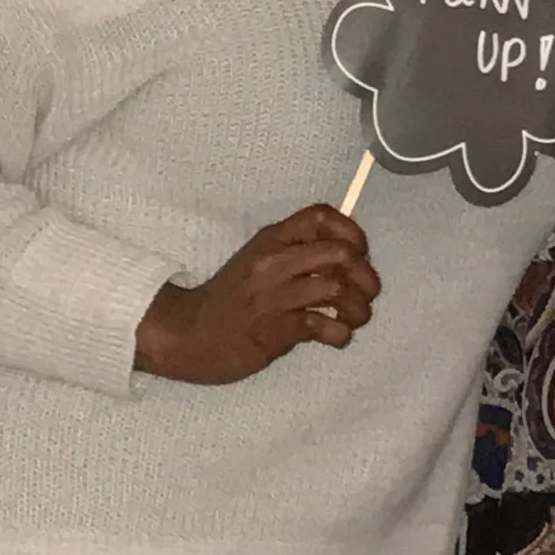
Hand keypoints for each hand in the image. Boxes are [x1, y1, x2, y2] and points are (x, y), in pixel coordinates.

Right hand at [135, 207, 379, 382]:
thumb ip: (296, 254)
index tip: (360, 254)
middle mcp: (274, 261)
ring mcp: (273, 295)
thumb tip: (347, 257)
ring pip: (336, 288)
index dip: (352, 232)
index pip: (321, 216)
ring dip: (358, 308)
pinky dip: (340, 334)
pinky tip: (337, 337)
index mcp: (272, 239)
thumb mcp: (259, 261)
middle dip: (366, 276)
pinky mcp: (273, 329)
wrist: (188, 334)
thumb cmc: (230, 299)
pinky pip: (321, 326)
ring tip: (354, 319)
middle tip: (366, 294)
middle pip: (340, 253)